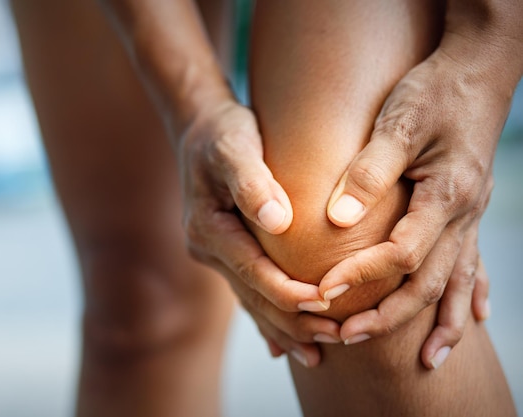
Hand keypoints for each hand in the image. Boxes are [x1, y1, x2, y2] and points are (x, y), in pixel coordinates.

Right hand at [177, 99, 340, 366]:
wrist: (201, 128)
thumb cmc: (223, 132)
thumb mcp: (235, 147)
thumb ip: (253, 183)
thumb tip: (279, 223)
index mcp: (208, 228)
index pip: (253, 271)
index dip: (289, 292)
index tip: (327, 304)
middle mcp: (207, 249)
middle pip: (254, 296)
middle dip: (294, 321)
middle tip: (337, 339)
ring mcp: (215, 255)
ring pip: (252, 301)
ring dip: (285, 327)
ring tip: (319, 353)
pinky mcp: (227, 253)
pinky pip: (249, 292)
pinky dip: (269, 318)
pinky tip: (285, 345)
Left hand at [319, 46, 510, 367]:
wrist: (478, 70)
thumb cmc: (434, 92)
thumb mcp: (399, 123)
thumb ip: (369, 172)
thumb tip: (337, 220)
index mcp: (445, 195)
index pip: (400, 255)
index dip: (361, 277)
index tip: (321, 291)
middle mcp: (463, 214)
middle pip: (428, 282)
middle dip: (388, 317)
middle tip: (346, 337)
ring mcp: (471, 216)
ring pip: (456, 283)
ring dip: (437, 324)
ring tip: (425, 362)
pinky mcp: (467, 211)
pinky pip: (473, 266)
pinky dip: (468, 297)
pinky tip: (468, 320)